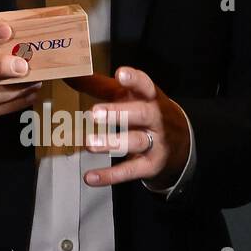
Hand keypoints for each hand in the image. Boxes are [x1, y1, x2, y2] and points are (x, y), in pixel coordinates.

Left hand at [66, 67, 190, 189]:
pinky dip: (109, 175)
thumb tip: (69, 73)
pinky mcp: (150, 165)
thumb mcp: (127, 95)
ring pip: (136, 142)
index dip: (134, 79)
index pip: (145, 85)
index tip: (120, 74)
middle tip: (94, 113)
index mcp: (150, 97)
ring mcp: (156, 143)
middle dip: (119, 113)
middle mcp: (156, 119)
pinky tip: (90, 177)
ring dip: (112, 143)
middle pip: (142, 113)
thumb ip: (98, 85)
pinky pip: (130, 171)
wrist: (180, 143)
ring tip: (89, 144)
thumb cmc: (143, 110)